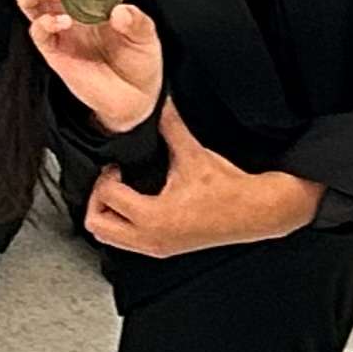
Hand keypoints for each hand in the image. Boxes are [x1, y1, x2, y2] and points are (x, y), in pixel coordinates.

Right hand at [16, 0, 161, 131]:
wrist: (134, 99)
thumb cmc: (139, 61)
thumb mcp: (147, 38)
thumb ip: (137, 22)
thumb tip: (119, 11)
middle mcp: (72, 6)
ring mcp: (60, 27)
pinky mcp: (53, 50)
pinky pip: (37, 31)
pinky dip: (45, 21)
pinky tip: (64, 22)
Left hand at [84, 98, 318, 259]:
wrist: (255, 212)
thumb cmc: (229, 190)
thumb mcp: (193, 153)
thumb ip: (170, 125)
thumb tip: (158, 102)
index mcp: (154, 217)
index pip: (106, 199)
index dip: (106, 176)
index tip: (117, 164)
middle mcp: (151, 239)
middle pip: (97, 227)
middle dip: (97, 199)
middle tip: (112, 179)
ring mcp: (157, 248)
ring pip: (110, 238)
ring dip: (108, 213)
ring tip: (123, 190)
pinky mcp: (164, 249)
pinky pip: (127, 242)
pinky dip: (122, 223)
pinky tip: (137, 201)